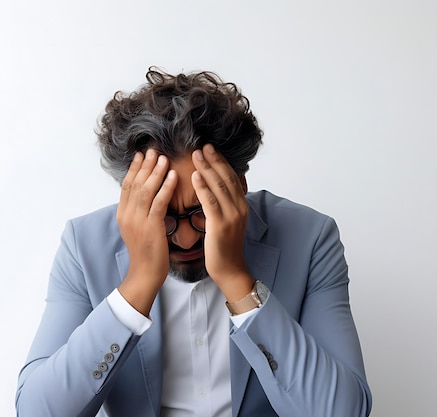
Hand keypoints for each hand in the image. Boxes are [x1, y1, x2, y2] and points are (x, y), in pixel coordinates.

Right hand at [116, 149, 177, 314]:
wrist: (145, 273)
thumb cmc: (146, 251)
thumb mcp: (137, 228)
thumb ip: (139, 211)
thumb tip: (145, 194)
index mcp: (122, 214)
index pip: (127, 185)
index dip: (134, 169)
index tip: (142, 155)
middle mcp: (127, 215)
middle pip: (135, 183)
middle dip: (145, 165)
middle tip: (153, 150)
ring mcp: (137, 221)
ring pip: (145, 190)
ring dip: (155, 172)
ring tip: (163, 158)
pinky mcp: (151, 227)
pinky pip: (158, 202)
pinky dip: (165, 187)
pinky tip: (172, 176)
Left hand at [191, 144, 253, 298]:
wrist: (230, 270)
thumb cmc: (224, 247)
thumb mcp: (228, 222)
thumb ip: (224, 205)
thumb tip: (215, 190)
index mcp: (241, 206)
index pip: (232, 178)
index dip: (221, 162)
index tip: (210, 149)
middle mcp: (239, 208)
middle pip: (227, 177)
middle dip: (214, 160)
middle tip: (202, 146)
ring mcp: (231, 216)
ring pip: (219, 186)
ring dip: (207, 168)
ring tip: (196, 155)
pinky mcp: (221, 225)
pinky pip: (211, 202)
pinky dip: (203, 188)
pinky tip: (195, 176)